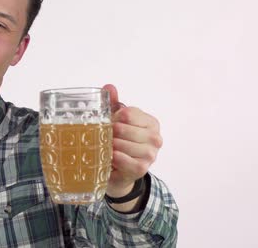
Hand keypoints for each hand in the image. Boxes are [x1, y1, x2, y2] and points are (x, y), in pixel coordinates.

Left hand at [103, 84, 162, 207]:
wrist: (120, 170)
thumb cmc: (120, 142)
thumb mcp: (117, 121)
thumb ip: (114, 103)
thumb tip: (109, 87)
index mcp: (150, 122)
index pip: (128, 113)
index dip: (114, 117)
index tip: (110, 123)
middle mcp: (155, 138)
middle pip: (124, 128)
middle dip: (109, 132)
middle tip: (103, 136)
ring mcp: (150, 154)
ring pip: (123, 144)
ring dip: (110, 146)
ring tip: (105, 147)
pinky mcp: (142, 168)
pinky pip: (125, 160)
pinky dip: (115, 158)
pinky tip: (110, 157)